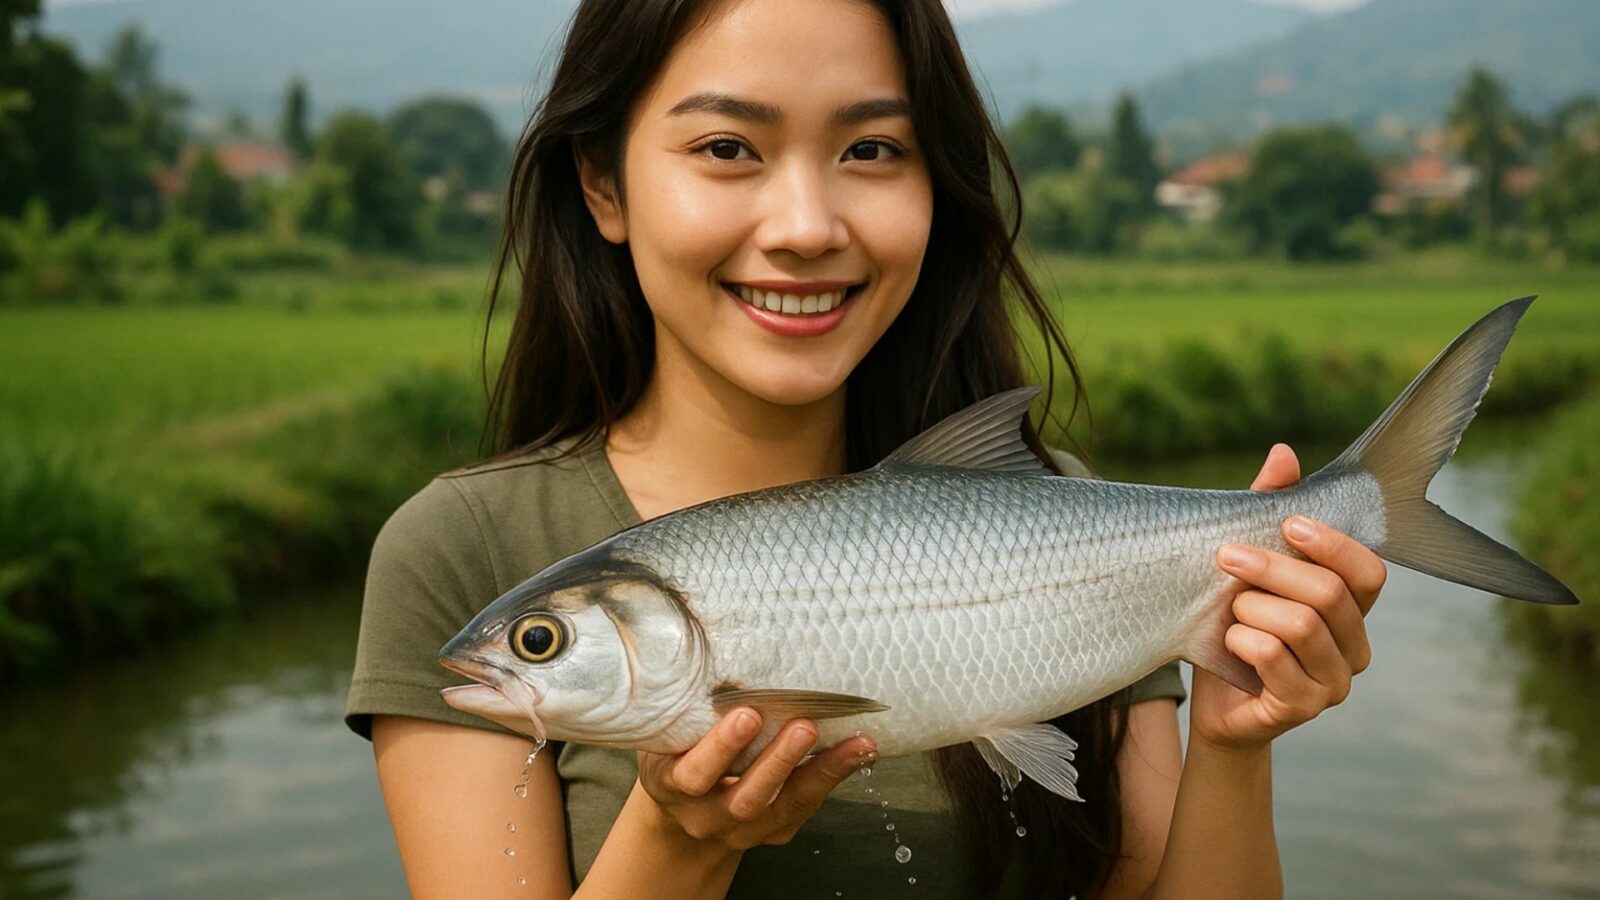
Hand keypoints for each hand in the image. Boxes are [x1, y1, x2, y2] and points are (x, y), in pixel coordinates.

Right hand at [636, 709, 876, 850]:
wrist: (685, 809)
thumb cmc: (678, 750)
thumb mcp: (667, 733)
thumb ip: (685, 706)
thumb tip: (697, 632)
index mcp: (673, 786)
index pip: (694, 775)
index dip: (720, 748)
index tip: (746, 715)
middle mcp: (706, 816)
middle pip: (745, 799)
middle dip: (777, 763)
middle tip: (805, 726)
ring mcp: (743, 829)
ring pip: (783, 808)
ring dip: (820, 773)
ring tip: (855, 744)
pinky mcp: (776, 831)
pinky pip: (805, 807)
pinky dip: (834, 777)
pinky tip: (861, 752)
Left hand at [1189, 443, 1387, 750]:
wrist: (1212, 702)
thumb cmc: (1233, 626)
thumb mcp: (1247, 567)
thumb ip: (1267, 511)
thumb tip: (1284, 453)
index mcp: (1351, 608)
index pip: (1368, 570)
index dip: (1332, 544)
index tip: (1287, 524)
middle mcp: (1354, 647)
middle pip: (1328, 593)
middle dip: (1271, 568)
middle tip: (1226, 556)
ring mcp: (1333, 683)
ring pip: (1302, 625)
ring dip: (1252, 609)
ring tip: (1229, 611)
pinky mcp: (1301, 708)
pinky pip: (1275, 660)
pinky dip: (1243, 642)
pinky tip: (1229, 642)